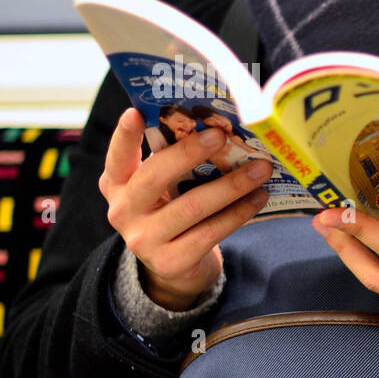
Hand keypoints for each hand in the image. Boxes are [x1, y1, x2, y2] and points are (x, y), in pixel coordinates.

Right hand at [100, 107, 270, 309]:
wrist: (175, 265)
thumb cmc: (173, 211)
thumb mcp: (163, 187)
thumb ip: (173, 163)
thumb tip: (215, 127)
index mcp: (118, 185)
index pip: (117, 157)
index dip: (124, 136)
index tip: (136, 112)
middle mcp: (123, 211)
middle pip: (155, 177)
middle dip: (190, 153)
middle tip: (221, 135)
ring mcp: (144, 240)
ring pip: (193, 206)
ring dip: (232, 185)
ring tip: (261, 169)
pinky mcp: (171, 262)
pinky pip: (211, 232)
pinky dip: (239, 212)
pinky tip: (259, 197)